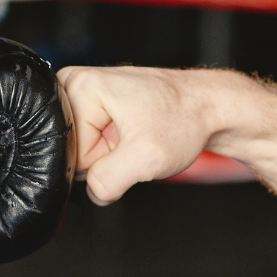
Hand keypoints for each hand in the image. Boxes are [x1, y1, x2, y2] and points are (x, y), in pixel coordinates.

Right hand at [57, 66, 223, 205]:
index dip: (99, 160)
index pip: (67, 150)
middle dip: (102, 157)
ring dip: (110, 155)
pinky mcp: (95, 106)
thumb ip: (108, 181)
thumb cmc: (185, 120)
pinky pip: (91, 144)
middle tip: (132, 143)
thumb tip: (93, 193)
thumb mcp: (146, 158)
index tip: (127, 146)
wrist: (209, 109)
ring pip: (81, 150)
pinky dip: (113, 149)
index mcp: (80, 86)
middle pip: (70, 149)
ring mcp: (86, 94)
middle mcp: (76, 84)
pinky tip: (131, 137)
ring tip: (134, 138)